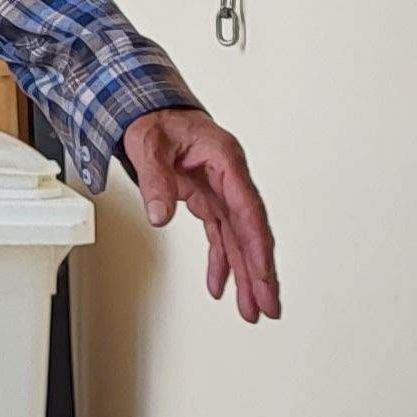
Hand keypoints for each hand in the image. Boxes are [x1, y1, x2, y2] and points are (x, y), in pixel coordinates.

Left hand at [122, 107, 281, 322]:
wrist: (149, 108)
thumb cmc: (155, 120)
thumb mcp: (148, 144)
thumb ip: (155, 179)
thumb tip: (160, 214)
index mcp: (225, 160)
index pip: (248, 211)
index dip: (257, 246)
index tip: (263, 275)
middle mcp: (229, 179)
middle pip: (250, 232)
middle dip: (260, 273)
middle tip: (268, 307)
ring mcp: (220, 191)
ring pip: (239, 240)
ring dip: (245, 275)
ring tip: (251, 309)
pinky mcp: (208, 200)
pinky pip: (220, 236)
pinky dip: (220, 262)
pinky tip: (221, 285)